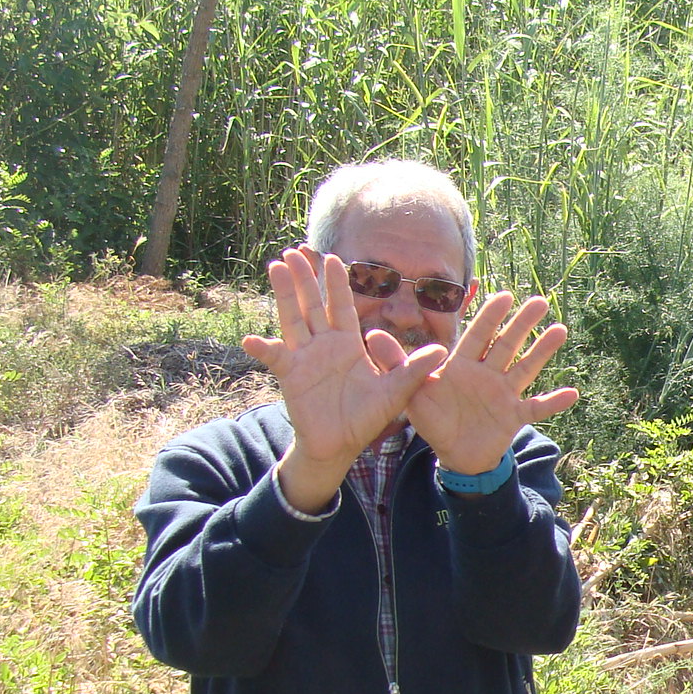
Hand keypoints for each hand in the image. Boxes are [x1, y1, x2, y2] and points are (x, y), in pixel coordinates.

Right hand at [245, 248, 447, 511]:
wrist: (342, 444)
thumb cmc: (367, 417)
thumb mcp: (395, 392)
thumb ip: (414, 370)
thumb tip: (442, 351)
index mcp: (348, 343)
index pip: (342, 306)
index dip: (337, 283)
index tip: (334, 257)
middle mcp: (324, 344)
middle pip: (313, 304)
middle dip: (306, 277)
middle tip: (296, 249)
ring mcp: (304, 357)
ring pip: (293, 319)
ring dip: (284, 294)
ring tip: (276, 266)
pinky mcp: (290, 375)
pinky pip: (275, 358)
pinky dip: (262, 349)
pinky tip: (250, 340)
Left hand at [402, 291, 579, 479]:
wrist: (453, 453)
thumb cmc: (434, 419)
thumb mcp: (412, 392)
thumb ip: (397, 364)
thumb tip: (371, 335)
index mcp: (463, 365)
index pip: (477, 336)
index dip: (490, 317)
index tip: (504, 295)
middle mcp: (487, 374)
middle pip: (506, 345)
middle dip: (522, 324)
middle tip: (539, 301)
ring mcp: (504, 394)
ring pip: (525, 368)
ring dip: (542, 351)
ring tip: (559, 330)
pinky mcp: (514, 416)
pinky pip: (537, 408)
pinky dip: (554, 402)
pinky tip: (572, 393)